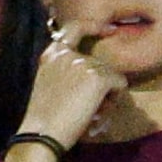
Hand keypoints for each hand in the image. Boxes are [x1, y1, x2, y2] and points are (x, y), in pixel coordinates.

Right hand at [18, 24, 126, 149]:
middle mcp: (67, 54)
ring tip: (91, 114)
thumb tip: (103, 77)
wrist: (42, 134)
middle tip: (90, 108)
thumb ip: (69, 73)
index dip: (94, 27)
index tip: (110, 30)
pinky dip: (115, 98)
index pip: (75, 28)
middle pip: (99, 62)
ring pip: (111, 74)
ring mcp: (82, 63)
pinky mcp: (97, 77)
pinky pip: (120, 83)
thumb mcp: (51, 85)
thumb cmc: (46, 119)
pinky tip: (99, 112)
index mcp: (52, 54)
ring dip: (107, 94)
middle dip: (100, 83)